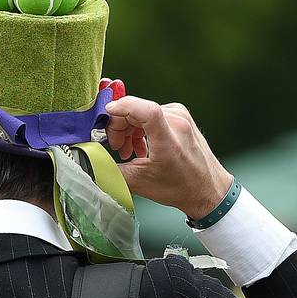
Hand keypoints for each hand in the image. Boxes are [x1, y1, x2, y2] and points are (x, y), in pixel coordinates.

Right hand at [105, 96, 234, 218]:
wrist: (208, 190)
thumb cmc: (179, 187)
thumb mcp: (138, 183)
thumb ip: (109, 171)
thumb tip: (88, 163)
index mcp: (168, 139)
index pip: (145, 110)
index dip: (122, 108)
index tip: (105, 116)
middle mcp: (177, 122)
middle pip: (136, 110)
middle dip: (118, 127)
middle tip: (116, 147)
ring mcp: (181, 116)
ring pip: (141, 112)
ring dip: (128, 129)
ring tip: (128, 150)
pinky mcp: (181, 116)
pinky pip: (151, 114)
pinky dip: (139, 128)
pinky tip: (140, 146)